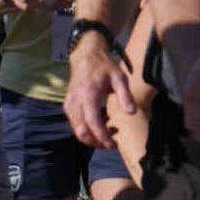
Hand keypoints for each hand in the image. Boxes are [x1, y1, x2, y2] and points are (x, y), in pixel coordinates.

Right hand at [65, 34, 134, 148]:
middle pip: (82, 132)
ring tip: (110, 132)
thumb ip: (125, 95)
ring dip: (93, 138)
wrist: (85, 56)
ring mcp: (69, 104)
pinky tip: (101, 125)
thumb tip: (131, 113)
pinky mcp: (68, 106)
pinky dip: (87, 131)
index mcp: (88, 94)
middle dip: (97, 142)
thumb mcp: (119, 77)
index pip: (92, 122)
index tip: (114, 144)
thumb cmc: (103, 66)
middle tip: (113, 143)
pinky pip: (76, 125)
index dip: (102, 137)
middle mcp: (75, 101)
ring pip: (77, 131)